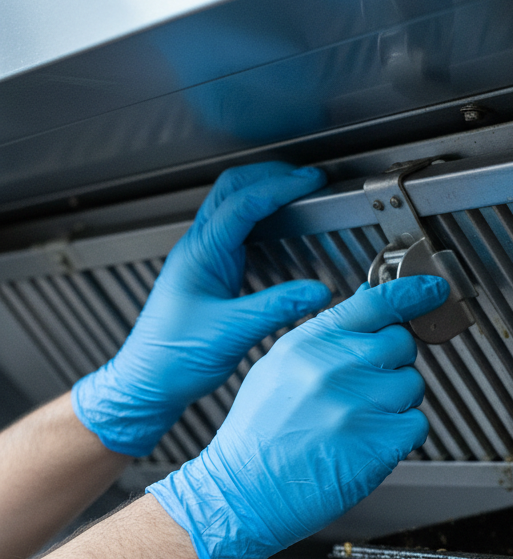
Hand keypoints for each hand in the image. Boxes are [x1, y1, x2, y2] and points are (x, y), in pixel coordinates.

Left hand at [72, 163, 330, 456]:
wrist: (147, 382)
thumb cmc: (173, 358)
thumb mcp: (232, 332)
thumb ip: (278, 308)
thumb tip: (319, 291)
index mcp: (200, 254)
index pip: (243, 203)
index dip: (280, 187)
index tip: (310, 181)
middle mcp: (198, 249)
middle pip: (233, 189)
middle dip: (271, 176)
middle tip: (307, 178)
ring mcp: (202, 260)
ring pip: (232, 207)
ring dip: (265, 194)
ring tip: (298, 196)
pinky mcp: (209, 275)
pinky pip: (236, 233)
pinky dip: (261, 220)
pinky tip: (279, 232)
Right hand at [147, 275, 449, 558]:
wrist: (244, 493)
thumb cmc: (259, 435)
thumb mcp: (279, 367)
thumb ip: (326, 336)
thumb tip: (369, 301)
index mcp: (310, 343)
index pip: (375, 303)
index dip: (412, 292)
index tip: (434, 289)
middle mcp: (335, 368)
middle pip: (402, 344)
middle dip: (393, 364)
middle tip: (365, 389)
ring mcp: (359, 405)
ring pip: (412, 385)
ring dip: (397, 402)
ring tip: (357, 422)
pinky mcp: (379, 442)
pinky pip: (416, 424)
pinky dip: (401, 435)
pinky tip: (367, 443)